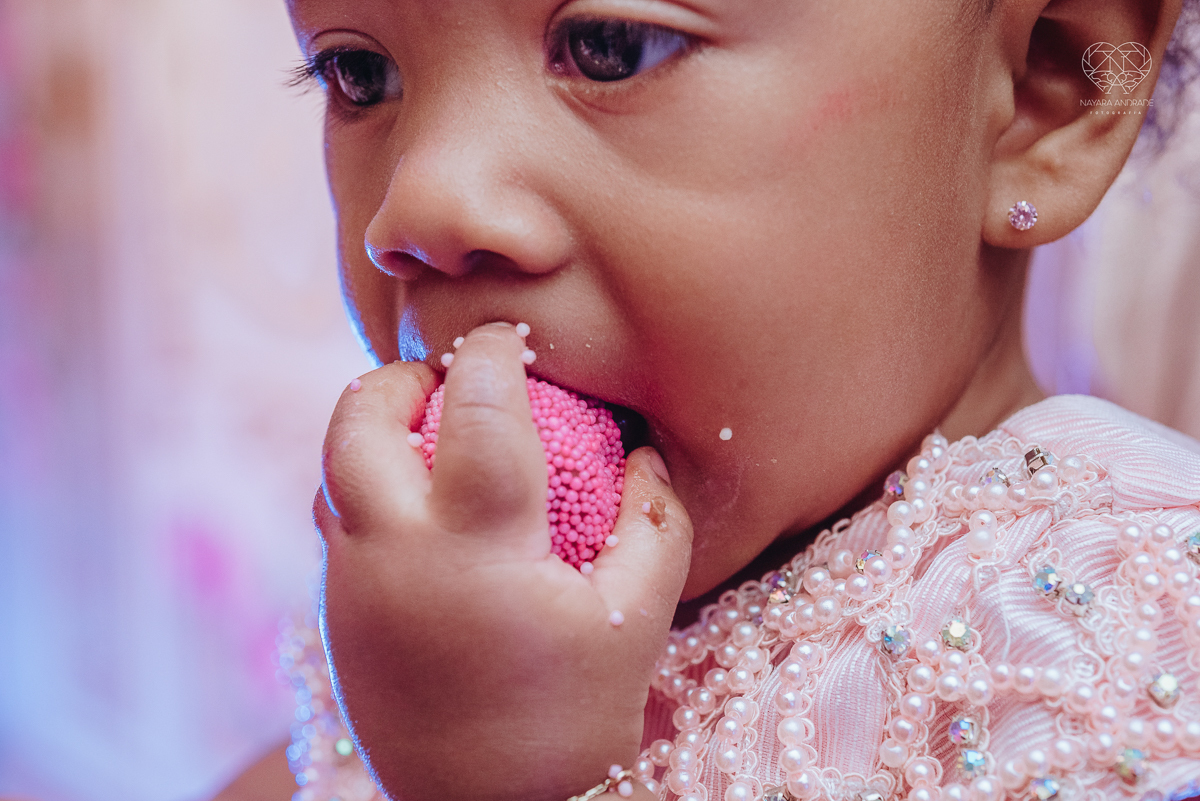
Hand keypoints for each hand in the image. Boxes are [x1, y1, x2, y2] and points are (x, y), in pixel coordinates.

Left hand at [316, 323, 692, 800]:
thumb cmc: (569, 717)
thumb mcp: (637, 620)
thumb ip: (654, 523)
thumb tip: (643, 454)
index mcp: (476, 542)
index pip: (477, 406)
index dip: (494, 354)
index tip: (511, 341)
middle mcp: (395, 549)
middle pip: (357, 419)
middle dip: (395, 377)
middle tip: (442, 379)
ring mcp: (354, 582)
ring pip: (330, 470)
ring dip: (371, 431)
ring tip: (426, 437)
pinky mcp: (336, 615)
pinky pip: (333, 523)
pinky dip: (363, 488)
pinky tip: (417, 510)